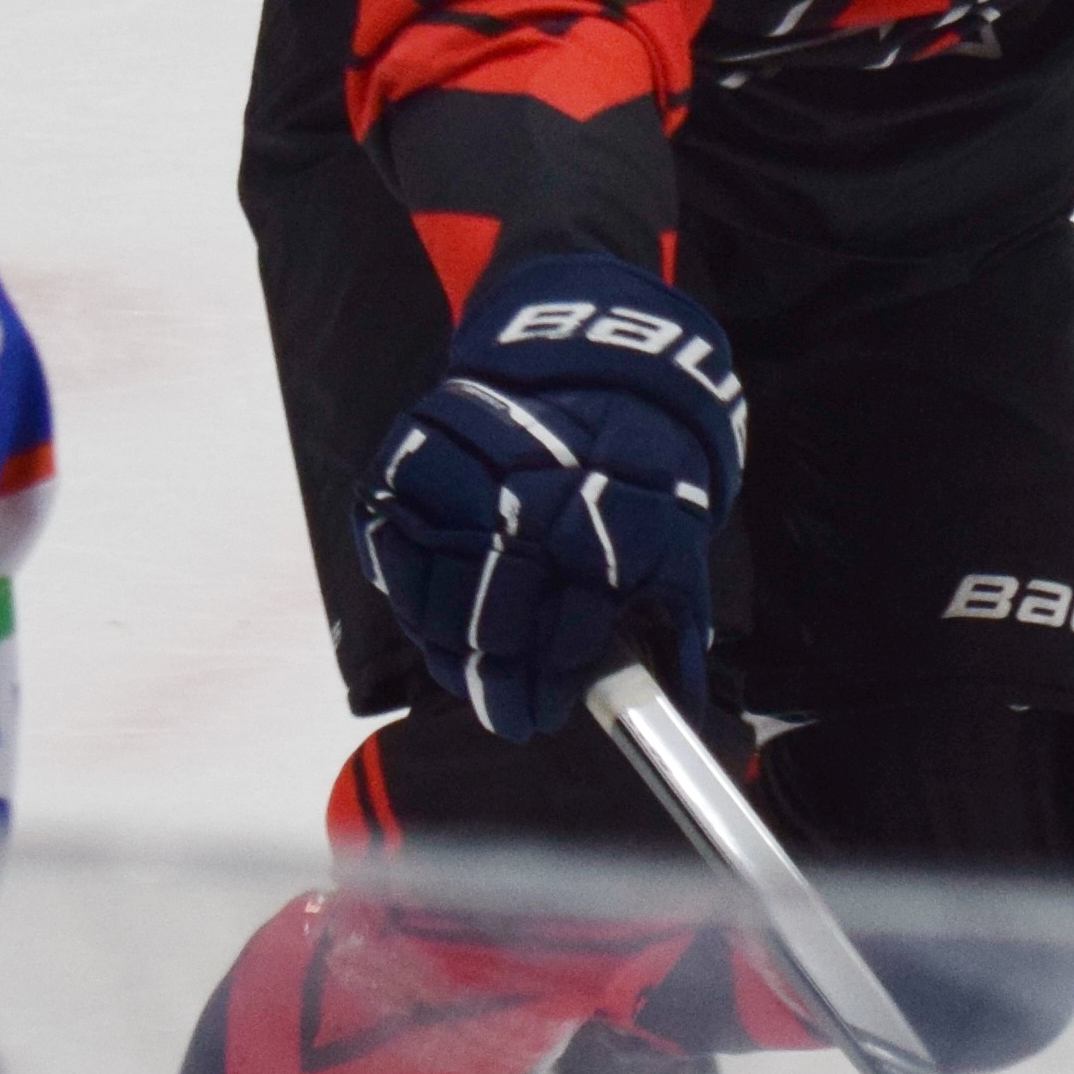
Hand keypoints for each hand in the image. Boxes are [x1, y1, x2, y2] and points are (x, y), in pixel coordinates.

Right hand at [355, 253, 746, 739]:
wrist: (591, 361)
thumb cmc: (639, 464)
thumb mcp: (678, 532)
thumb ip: (673, 620)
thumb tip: (681, 704)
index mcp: (603, 516)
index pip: (563, 625)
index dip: (547, 679)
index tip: (543, 710)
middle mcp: (528, 490)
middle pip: (493, 616)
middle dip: (497, 678)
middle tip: (507, 711)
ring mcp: (462, 471)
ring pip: (436, 590)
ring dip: (449, 646)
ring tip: (469, 675)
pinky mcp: (411, 456)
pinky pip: (392, 547)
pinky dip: (410, 594)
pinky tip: (435, 623)